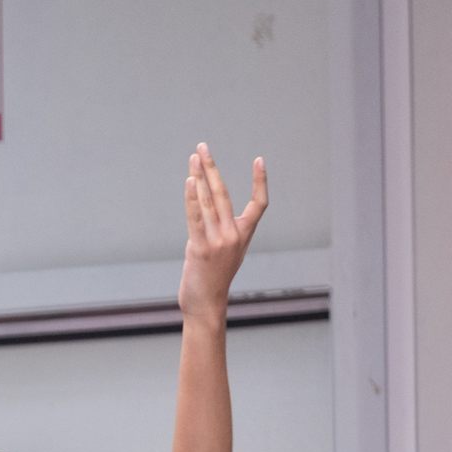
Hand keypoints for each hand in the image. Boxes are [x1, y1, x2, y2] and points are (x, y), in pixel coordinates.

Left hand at [179, 143, 267, 318]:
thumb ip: (219, 229)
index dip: (261, 182)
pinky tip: (190, 181)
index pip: (259, 204)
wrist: (206, 304)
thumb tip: (204, 207)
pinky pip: (196, 218)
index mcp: (243, 235)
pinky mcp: (201, 249)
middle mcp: (233, 236)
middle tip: (203, 147)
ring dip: (199, 176)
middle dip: (212, 167)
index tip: (259, 160)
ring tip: (193, 157)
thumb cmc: (212, 277)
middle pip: (224, 193)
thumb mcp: (223, 251)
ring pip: (208, 201)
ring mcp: (218, 242)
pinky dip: (193, 198)